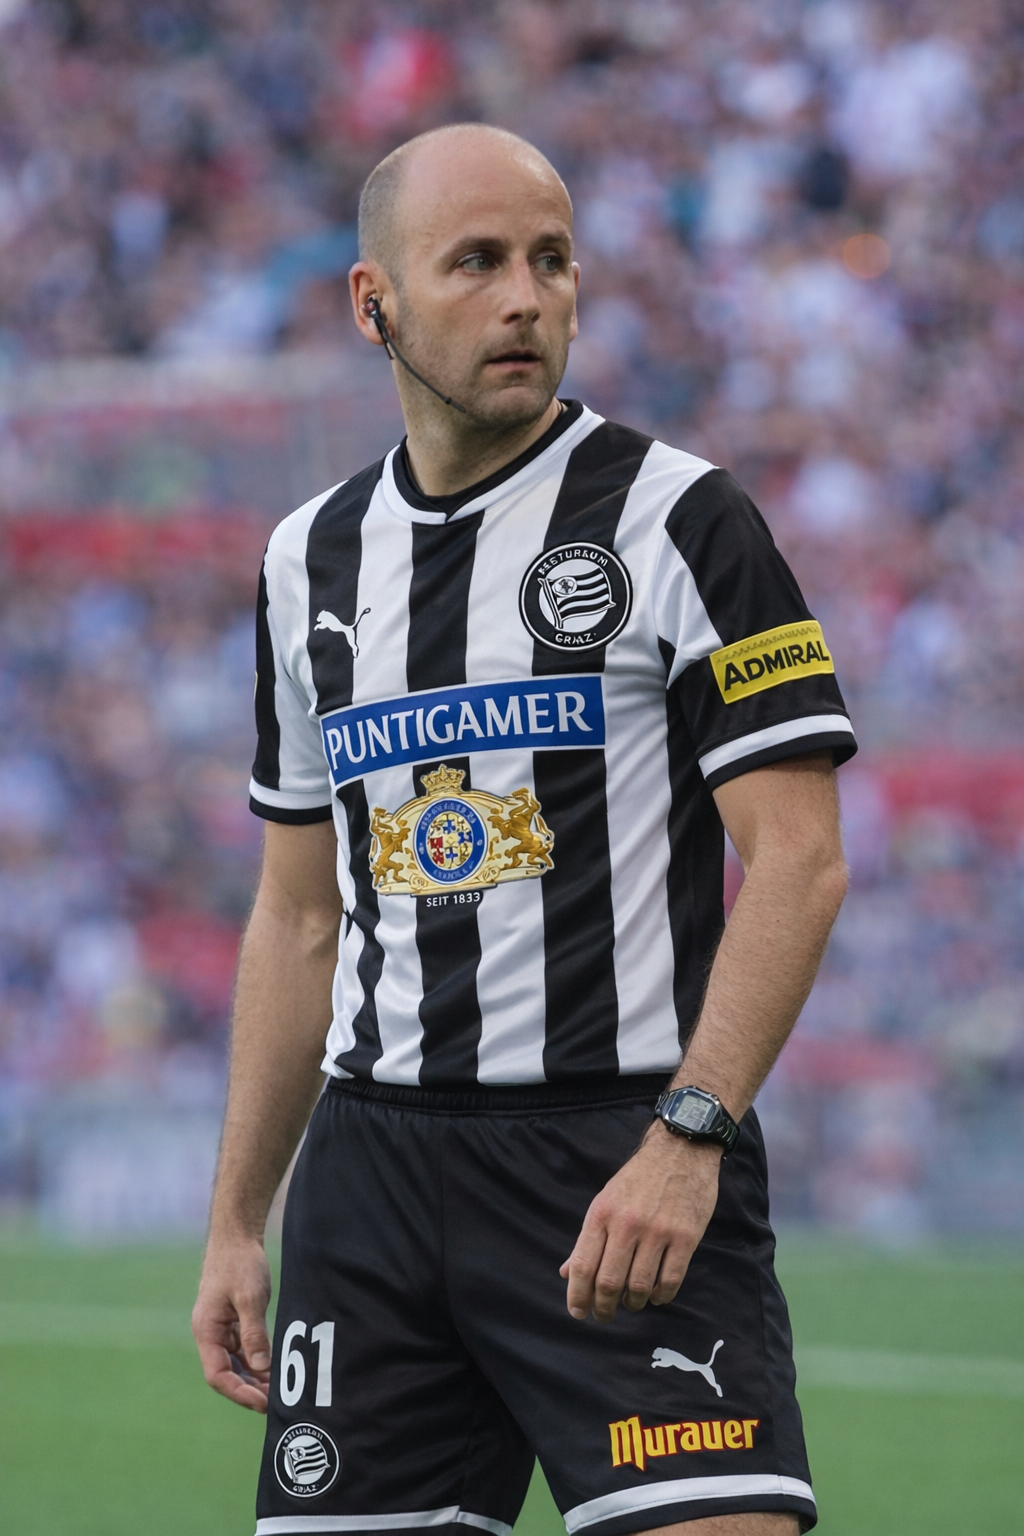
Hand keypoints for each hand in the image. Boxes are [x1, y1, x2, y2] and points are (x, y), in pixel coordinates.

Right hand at [192, 1231, 272, 1411]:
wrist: (237, 1235)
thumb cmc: (240, 1262)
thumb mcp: (250, 1298)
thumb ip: (254, 1333)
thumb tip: (262, 1369)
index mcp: (206, 1331)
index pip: (218, 1375)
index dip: (239, 1392)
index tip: (262, 1403)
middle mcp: (211, 1334)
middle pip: (226, 1374)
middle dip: (249, 1391)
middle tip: (276, 1404)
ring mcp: (221, 1329)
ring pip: (236, 1364)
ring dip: (255, 1379)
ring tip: (279, 1392)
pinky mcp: (233, 1321)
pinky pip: (243, 1350)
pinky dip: (258, 1362)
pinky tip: (275, 1370)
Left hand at [560, 1124, 721, 1322]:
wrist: (681, 1151)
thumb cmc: (639, 1179)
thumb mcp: (606, 1201)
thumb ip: (588, 1239)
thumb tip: (567, 1273)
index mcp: (602, 1213)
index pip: (583, 1265)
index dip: (577, 1296)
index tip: (578, 1312)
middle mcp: (627, 1224)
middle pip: (609, 1282)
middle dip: (603, 1308)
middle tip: (603, 1316)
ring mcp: (658, 1231)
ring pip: (639, 1287)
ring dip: (632, 1304)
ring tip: (631, 1303)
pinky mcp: (685, 1238)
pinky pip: (670, 1281)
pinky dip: (660, 1297)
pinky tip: (655, 1295)